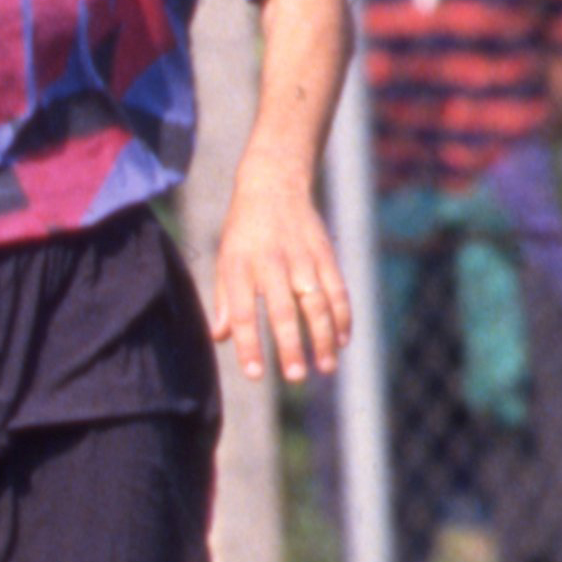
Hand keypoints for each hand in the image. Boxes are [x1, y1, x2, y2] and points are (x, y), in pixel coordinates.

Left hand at [206, 191, 351, 385]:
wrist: (274, 185)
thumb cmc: (243, 231)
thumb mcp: (224, 259)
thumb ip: (222, 300)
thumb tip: (219, 338)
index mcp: (239, 267)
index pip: (241, 313)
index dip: (248, 344)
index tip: (254, 374)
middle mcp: (270, 263)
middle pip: (282, 311)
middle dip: (290, 347)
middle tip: (295, 376)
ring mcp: (301, 258)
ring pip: (316, 304)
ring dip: (323, 338)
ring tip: (326, 367)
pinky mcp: (325, 254)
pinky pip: (337, 289)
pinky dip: (342, 317)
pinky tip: (342, 340)